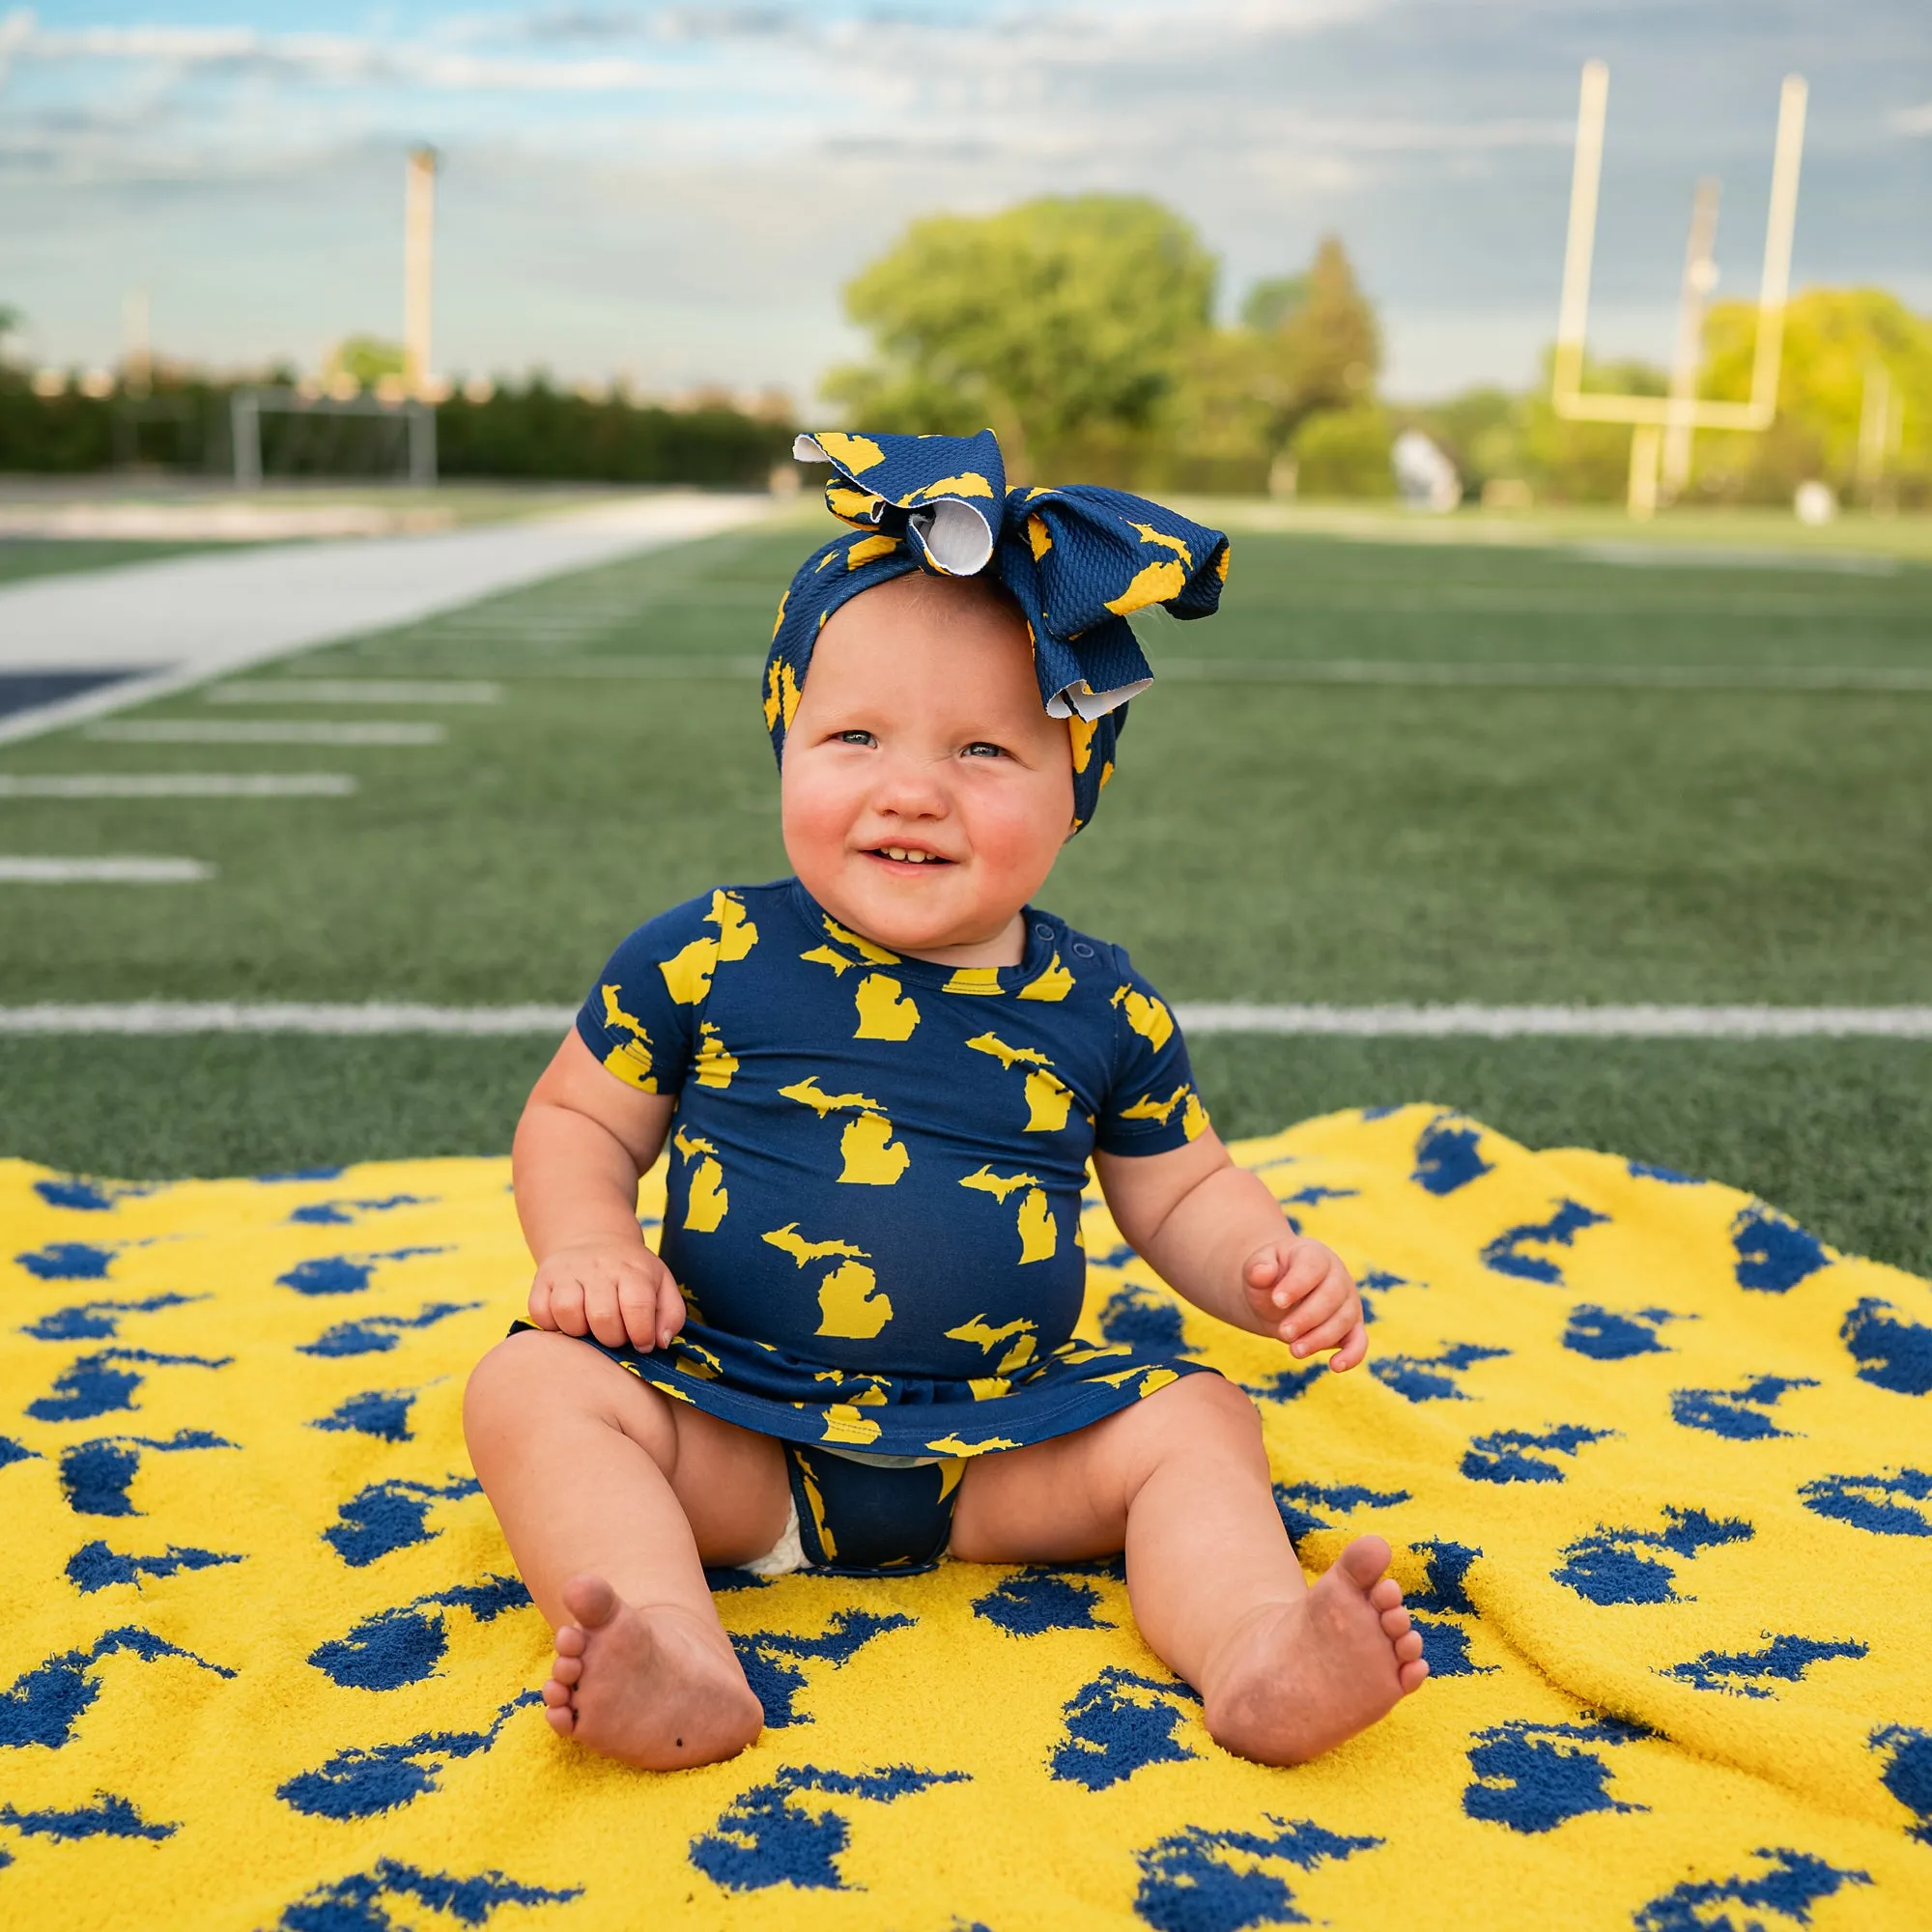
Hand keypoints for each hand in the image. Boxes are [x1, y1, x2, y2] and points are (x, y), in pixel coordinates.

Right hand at [528, 1239, 685, 1351]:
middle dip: (612, 1338)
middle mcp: (599, 1267)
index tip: (642, 1344)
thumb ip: (671, 1315)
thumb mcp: (661, 1285)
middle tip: (616, 1336)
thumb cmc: (633, 1274)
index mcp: (633, 1269)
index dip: (641, 1334)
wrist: (595, 1240)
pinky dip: (551, 1325)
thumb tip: (659, 1343)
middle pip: (602, 1316)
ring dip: (580, 1331)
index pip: (637, 1305)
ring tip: (590, 1328)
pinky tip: (568, 1321)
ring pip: (567, 1312)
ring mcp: (567, 1271)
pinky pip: (540, 1312)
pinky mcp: (542, 1279)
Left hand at [1243, 1237, 1366, 1371]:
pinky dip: (1352, 1355)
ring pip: (1343, 1321)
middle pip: (1331, 1296)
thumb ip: (1257, 1268)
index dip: (1297, 1284)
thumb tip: (1263, 1272)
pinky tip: (1335, 1366)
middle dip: (1307, 1317)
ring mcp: (1348, 1302)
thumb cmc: (1270, 1278)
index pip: (1312, 1266)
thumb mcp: (1258, 1267)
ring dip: (1320, 1338)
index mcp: (1315, 1255)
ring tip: (1294, 1351)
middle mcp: (1338, 1276)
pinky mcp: (1352, 1327)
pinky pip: (1359, 1341)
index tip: (1277, 1301)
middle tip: (1283, 1332)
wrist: (1279, 1294)